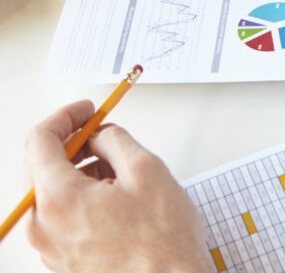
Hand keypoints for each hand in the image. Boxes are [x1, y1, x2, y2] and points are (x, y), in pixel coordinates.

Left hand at [23, 101, 207, 271]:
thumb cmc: (162, 241)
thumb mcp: (147, 170)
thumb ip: (115, 140)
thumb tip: (101, 133)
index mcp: (58, 198)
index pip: (40, 140)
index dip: (65, 116)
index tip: (87, 109)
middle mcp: (43, 225)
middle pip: (39, 166)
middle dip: (70, 143)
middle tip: (100, 131)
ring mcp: (50, 246)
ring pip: (51, 192)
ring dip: (77, 171)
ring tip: (118, 170)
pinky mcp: (62, 259)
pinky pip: (60, 216)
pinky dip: (80, 196)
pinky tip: (114, 196)